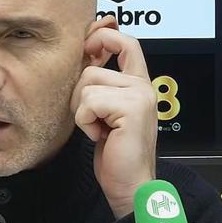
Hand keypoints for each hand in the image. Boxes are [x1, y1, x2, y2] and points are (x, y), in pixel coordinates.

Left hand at [69, 16, 157, 218]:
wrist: (129, 185)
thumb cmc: (115, 152)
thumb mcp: (103, 111)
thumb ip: (98, 84)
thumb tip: (84, 52)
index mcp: (137, 84)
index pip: (125, 42)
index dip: (102, 37)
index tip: (88, 50)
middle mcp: (142, 86)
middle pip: (90, 69)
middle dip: (79, 98)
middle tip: (94, 121)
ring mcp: (139, 95)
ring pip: (86, 86)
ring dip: (83, 112)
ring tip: (100, 129)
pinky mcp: (131, 108)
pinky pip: (88, 103)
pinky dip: (86, 122)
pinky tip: (101, 136)